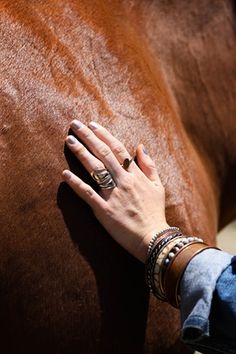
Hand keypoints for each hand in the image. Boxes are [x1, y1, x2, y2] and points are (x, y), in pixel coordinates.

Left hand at [62, 120, 168, 262]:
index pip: (117, 149)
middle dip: (88, 137)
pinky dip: (75, 183)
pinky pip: (88, 194)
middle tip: (75, 124)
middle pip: (103, 154)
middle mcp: (123, 181)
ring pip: (95, 169)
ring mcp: (113, 195)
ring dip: (81, 153)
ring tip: (69, 141)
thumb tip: (140, 146)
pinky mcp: (104, 210)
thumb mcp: (158, 186)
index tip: (92, 125)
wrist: (153, 237)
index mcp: (135, 175)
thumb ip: (149, 165)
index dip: (104, 135)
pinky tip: (65, 174)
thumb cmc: (155, 212)